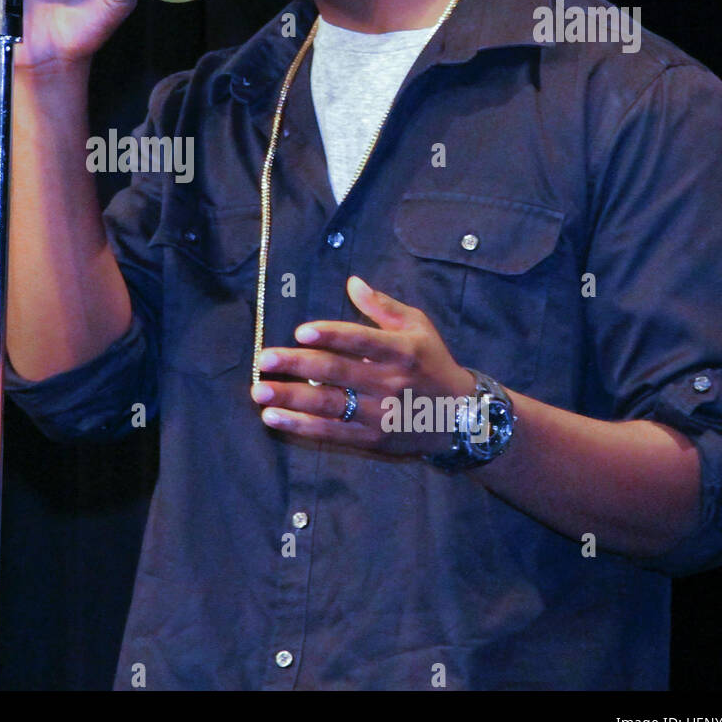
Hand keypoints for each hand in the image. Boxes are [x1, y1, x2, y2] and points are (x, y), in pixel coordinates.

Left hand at [251, 276, 474, 456]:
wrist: (462, 418)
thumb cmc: (433, 364)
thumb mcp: (418, 328)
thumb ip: (382, 307)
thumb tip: (352, 282)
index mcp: (400, 351)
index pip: (360, 341)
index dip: (330, 335)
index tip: (300, 331)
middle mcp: (389, 382)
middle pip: (336, 373)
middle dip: (296, 366)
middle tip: (264, 360)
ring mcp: (379, 414)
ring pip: (329, 406)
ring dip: (290, 399)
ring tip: (259, 392)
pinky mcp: (372, 439)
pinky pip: (331, 433)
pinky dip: (300, 427)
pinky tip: (274, 419)